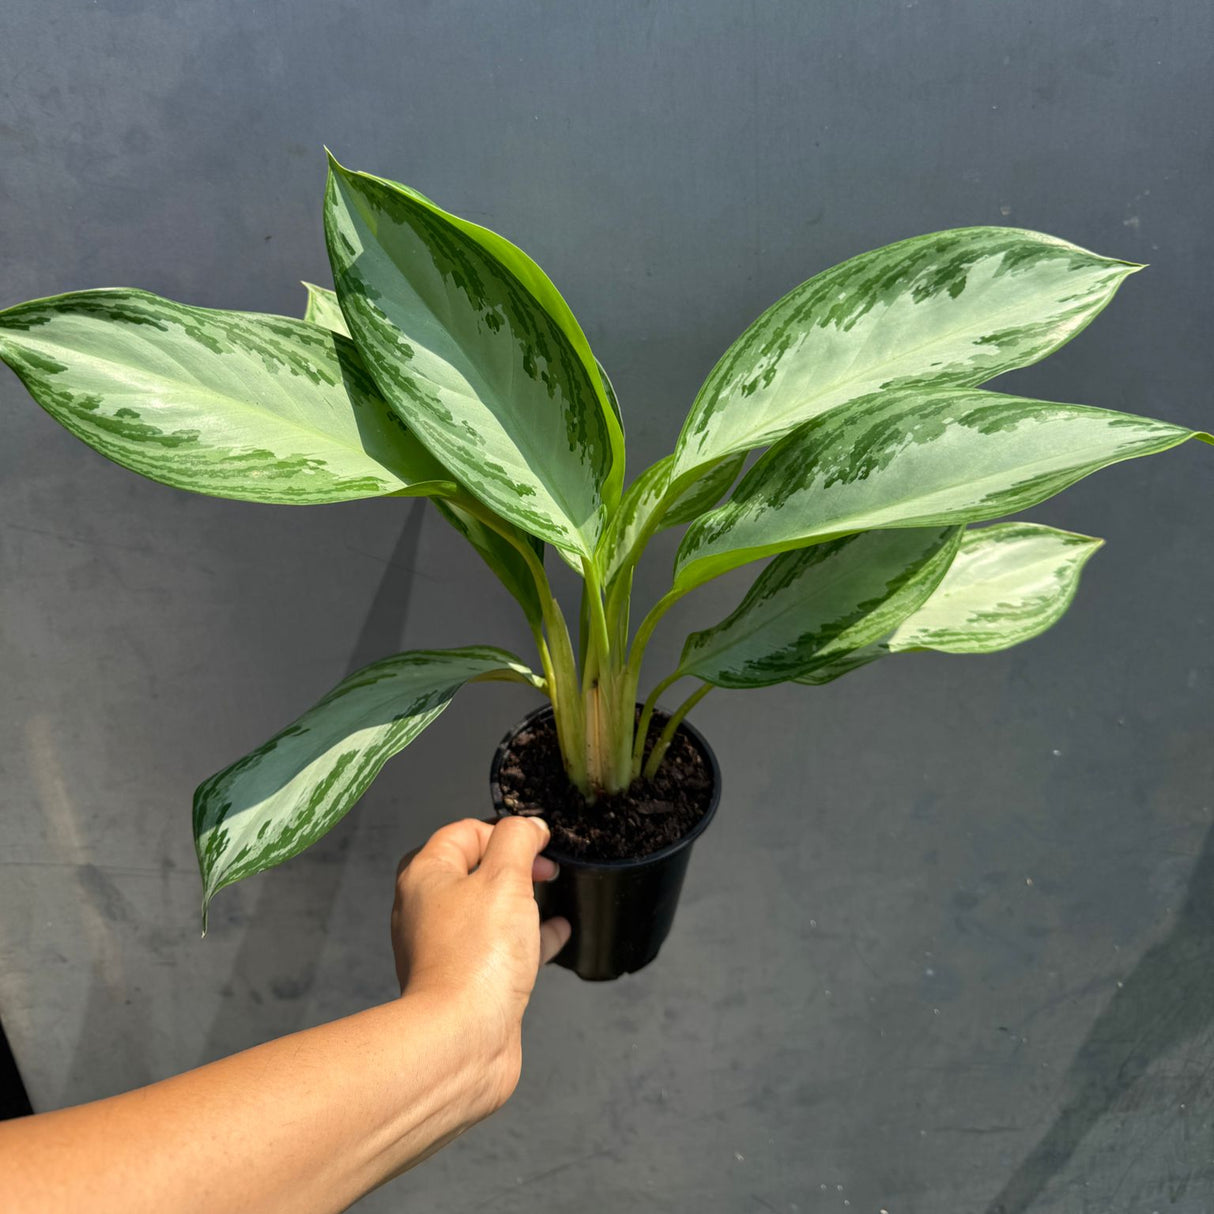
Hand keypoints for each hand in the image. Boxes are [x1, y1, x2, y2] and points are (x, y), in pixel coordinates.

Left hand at [390, 817, 570, 1108]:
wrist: (463, 1038)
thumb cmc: (477, 957)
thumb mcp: (506, 877)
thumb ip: (519, 840)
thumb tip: (529, 825)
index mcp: (426, 876)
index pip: (465, 832)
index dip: (506, 830)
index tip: (539, 839)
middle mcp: (428, 910)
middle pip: (474, 869)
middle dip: (514, 863)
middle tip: (546, 866)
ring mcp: (447, 948)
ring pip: (489, 909)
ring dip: (523, 898)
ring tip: (554, 891)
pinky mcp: (467, 981)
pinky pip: (501, 947)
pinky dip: (529, 936)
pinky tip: (559, 932)